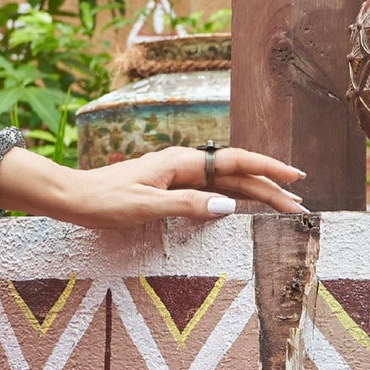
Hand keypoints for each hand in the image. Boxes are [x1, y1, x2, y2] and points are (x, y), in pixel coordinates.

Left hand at [22, 142, 305, 230]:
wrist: (71, 198)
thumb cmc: (103, 201)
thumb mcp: (145, 206)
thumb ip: (186, 206)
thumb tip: (228, 206)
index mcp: (181, 162)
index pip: (236, 161)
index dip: (269, 169)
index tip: (296, 178)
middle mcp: (182, 164)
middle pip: (235, 174)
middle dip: (269, 188)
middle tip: (299, 207)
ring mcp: (175, 176)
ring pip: (224, 183)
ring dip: (253, 194)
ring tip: (282, 207)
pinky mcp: (167, 188)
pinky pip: (208, 192)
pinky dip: (230, 199)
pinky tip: (242, 208)